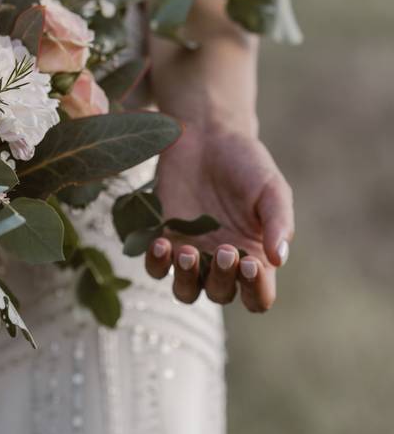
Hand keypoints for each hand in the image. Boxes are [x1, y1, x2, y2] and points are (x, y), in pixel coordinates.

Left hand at [145, 124, 293, 311]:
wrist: (207, 137)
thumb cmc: (246, 165)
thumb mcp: (271, 190)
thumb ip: (278, 223)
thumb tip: (278, 260)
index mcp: (255, 257)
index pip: (259, 296)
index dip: (256, 291)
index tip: (251, 264)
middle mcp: (222, 263)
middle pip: (220, 295)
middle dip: (223, 279)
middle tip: (225, 248)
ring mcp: (191, 253)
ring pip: (185, 291)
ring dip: (186, 280)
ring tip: (188, 252)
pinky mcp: (163, 238)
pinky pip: (156, 267)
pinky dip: (157, 263)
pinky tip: (163, 242)